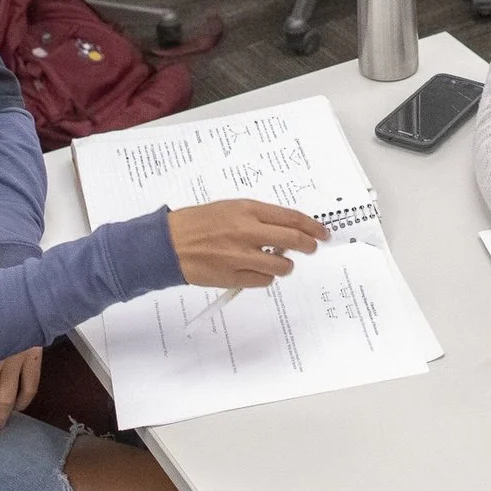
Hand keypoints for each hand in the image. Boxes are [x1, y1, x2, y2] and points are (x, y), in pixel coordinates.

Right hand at [166, 199, 329, 288]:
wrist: (168, 243)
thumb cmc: (197, 224)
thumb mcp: (230, 209)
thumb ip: (258, 218)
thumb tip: (286, 230)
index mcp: (247, 210)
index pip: (291, 218)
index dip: (312, 226)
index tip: (322, 232)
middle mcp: (247, 231)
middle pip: (293, 240)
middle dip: (308, 246)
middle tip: (312, 248)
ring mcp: (241, 255)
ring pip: (282, 266)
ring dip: (284, 266)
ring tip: (275, 263)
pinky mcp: (233, 276)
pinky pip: (263, 281)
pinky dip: (264, 278)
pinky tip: (256, 272)